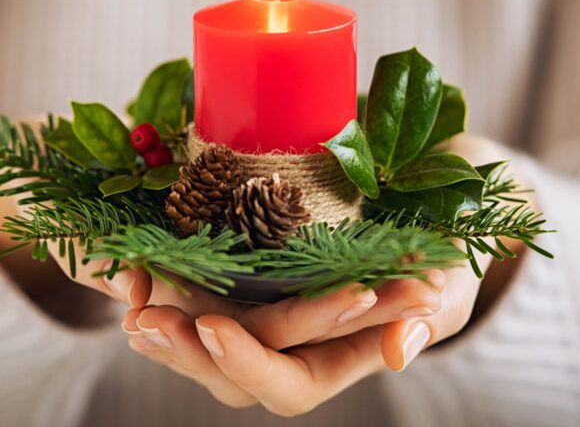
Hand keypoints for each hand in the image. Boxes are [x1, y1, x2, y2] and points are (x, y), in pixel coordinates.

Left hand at [121, 134, 529, 415]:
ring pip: (203, 337)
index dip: (249, 365)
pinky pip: (197, 291)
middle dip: (186, 352)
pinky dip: (165, 279)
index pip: (289, 385)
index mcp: (340, 358)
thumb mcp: (449, 278)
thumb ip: (433, 316)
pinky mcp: (247, 271)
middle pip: (229, 372)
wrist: (429, 193)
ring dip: (163, 322)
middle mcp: (295, 342)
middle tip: (146, 320)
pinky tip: (134, 262)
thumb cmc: (445, 245)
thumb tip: (400, 353)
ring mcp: (267, 308)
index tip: (214, 327)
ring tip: (130, 295)